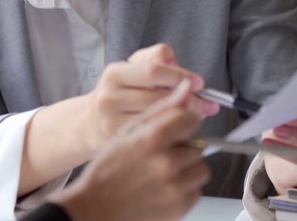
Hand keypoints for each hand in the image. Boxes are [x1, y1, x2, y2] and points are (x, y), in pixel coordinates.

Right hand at [52, 79, 211, 220]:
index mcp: (153, 138)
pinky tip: (164, 188)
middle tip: (163, 155)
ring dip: (187, 169)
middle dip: (183, 148)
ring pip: (201, 169)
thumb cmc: (108, 169)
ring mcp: (174, 187)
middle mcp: (166, 162)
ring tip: (164, 172)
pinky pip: (196, 191)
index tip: (176, 129)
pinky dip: (185, 189)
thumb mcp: (128, 131)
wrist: (96, 207)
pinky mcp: (180, 207)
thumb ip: (161, 109)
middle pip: (198, 145)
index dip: (183, 123)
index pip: (190, 119)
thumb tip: (186, 89)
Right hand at [81, 43, 218, 151]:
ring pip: (160, 119)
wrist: (91, 124)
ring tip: (196, 116)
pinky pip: (155, 138)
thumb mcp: (133, 68)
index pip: (154, 71)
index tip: (198, 83)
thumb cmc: (120, 93)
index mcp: (114, 73)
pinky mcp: (120, 144)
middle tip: (206, 103)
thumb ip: (157, 58)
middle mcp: (109, 97)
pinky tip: (179, 131)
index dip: (180, 76)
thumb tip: (182, 69)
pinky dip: (173, 134)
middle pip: (160, 97)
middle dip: (190, 100)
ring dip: (184, 118)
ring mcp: (112, 123)